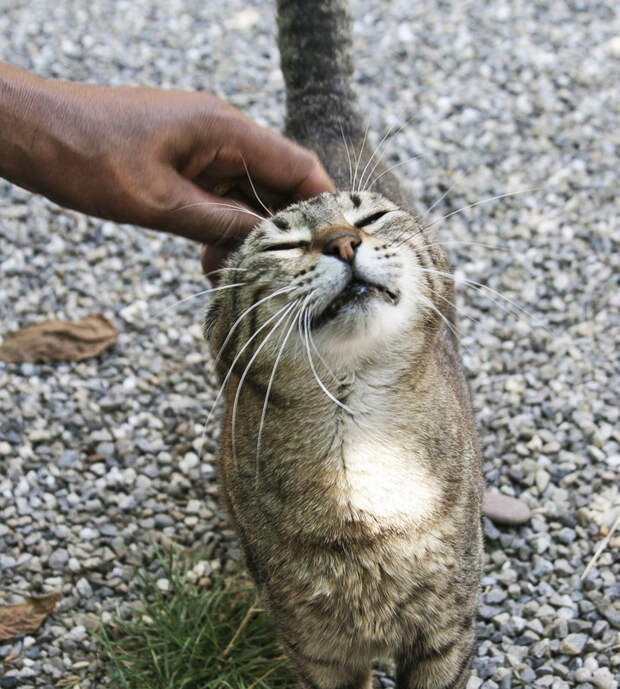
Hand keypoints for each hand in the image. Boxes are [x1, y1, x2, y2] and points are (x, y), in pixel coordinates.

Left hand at [0, 63, 333, 256]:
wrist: (32, 132)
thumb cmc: (86, 156)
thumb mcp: (160, 202)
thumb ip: (220, 223)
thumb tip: (268, 246)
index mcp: (225, 130)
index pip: (298, 166)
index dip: (323, 205)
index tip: (334, 244)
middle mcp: (222, 135)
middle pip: (278, 184)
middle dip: (285, 230)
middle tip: (291, 274)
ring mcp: (203, 148)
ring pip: (248, 197)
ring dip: (249, 237)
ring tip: (240, 277)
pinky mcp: (185, 163)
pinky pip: (219, 199)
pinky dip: (222, 231)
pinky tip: (211, 265)